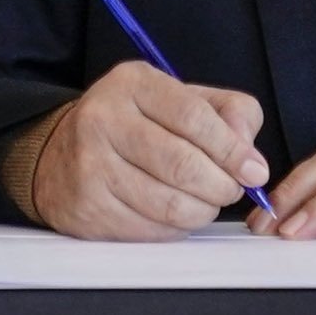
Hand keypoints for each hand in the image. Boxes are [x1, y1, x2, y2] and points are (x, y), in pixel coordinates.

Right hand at [24, 60, 270, 239]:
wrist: (61, 155)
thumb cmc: (136, 126)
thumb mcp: (181, 100)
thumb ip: (229, 115)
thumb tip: (251, 160)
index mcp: (133, 83)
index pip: (194, 117)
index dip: (232, 150)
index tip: (254, 171)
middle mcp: (104, 119)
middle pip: (183, 165)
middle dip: (222, 186)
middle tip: (230, 190)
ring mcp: (91, 166)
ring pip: (170, 205)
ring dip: (202, 211)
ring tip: (204, 202)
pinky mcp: (87, 208)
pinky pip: (151, 231)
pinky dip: (174, 229)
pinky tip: (173, 215)